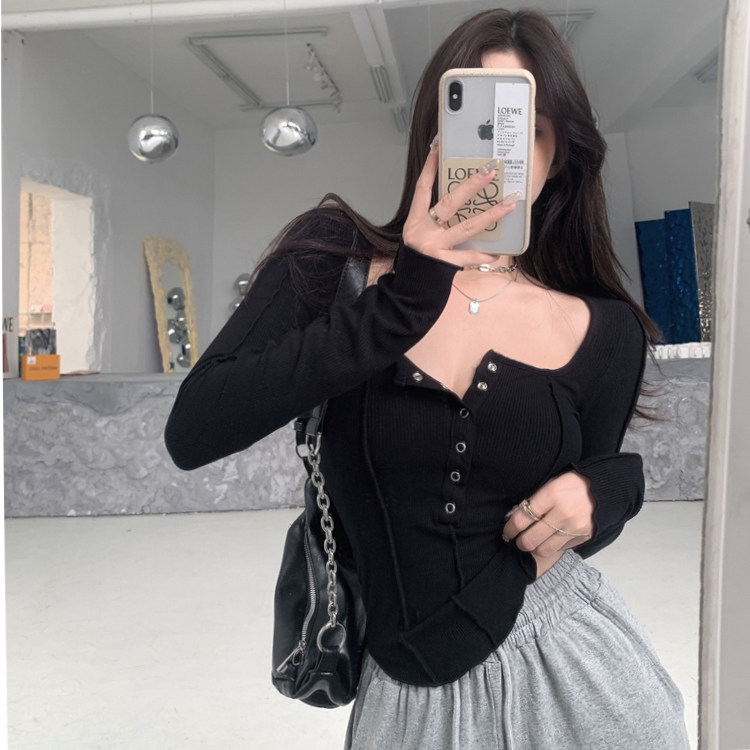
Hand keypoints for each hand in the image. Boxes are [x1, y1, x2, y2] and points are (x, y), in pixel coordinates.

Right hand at [402, 142, 517, 263]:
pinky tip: (500, 250)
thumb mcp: (418, 237)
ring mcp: (434, 247)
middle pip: (450, 203)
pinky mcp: (444, 264)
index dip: (430, 167)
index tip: (438, 147)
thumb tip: (461, 203)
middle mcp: (423, 231)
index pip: (422, 188)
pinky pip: (470, 257)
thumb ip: (434, 221)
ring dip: (490, 215)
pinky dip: (485, 254)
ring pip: (467, 227)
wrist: (409, 292)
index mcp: (415, 221)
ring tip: (509, 204)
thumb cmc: (417, 263)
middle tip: (490, 170)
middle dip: (471, 185)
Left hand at [503, 472, 594, 576]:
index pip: (522, 519)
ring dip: (534, 548)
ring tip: (532, 542)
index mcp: (551, 495)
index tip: (507, 531)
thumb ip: (534, 501)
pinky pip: (559, 549)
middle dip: (520, 542)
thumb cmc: (571, 484)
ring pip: (544, 549)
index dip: (510, 529)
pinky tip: (549, 540)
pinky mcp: (583, 537)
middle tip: (517, 539)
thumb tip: (515, 517)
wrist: (603, 488)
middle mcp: (562, 513)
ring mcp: (574, 528)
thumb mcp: (550, 484)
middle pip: (530, 539)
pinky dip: (551, 547)